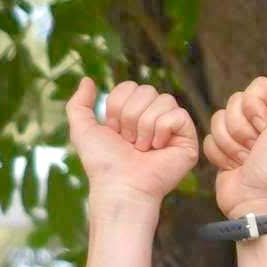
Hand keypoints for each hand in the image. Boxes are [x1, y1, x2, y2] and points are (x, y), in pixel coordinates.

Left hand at [67, 80, 200, 218]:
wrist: (120, 186)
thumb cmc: (103, 163)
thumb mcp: (82, 129)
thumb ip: (78, 103)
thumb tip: (87, 79)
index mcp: (134, 113)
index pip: (130, 86)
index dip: (117, 106)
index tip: (114, 132)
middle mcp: (155, 118)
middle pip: (147, 89)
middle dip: (131, 116)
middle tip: (129, 141)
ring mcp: (173, 129)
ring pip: (164, 100)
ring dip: (145, 126)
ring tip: (143, 148)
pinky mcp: (188, 140)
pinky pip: (179, 115)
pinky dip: (162, 130)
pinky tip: (158, 148)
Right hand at [203, 76, 266, 217]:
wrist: (257, 206)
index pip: (257, 86)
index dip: (255, 106)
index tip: (266, 129)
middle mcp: (263, 121)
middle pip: (234, 101)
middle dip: (243, 129)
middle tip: (258, 149)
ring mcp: (243, 136)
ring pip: (219, 118)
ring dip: (231, 144)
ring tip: (248, 161)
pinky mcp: (226, 150)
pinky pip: (209, 138)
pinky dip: (220, 156)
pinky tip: (235, 167)